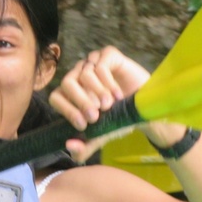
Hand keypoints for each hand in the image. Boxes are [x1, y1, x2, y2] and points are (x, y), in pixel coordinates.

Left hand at [49, 46, 149, 160]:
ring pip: (84, 74)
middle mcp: (78, 76)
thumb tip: (68, 145)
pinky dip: (107, 83)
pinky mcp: (108, 55)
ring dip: (96, 93)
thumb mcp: (100, 136)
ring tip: (109, 106)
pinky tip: (117, 96)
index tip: (83, 124)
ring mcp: (92, 63)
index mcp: (71, 94)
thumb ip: (84, 146)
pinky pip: (100, 65)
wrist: (145, 108)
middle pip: (66, 83)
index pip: (56, 97)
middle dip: (80, 102)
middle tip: (96, 116)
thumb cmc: (118, 119)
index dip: (67, 110)